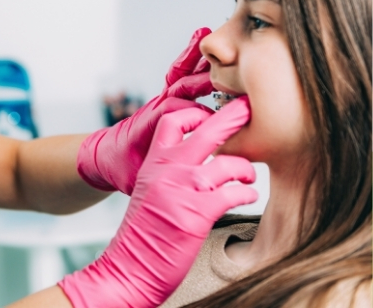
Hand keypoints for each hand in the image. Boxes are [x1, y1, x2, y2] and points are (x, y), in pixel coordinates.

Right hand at [59, 97, 257, 307]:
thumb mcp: (148, 191)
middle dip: (232, 118)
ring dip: (245, 170)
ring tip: (249, 178)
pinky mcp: (196, 214)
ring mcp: (182, 189)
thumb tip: (195, 164)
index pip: (174, 121)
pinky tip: (248, 197)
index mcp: (153, 162)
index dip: (196, 115)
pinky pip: (233, 194)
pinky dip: (246, 194)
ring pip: (228, 163)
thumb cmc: (143, 232)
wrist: (128, 266)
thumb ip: (167, 172)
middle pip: (207, 131)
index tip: (213, 117)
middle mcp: (167, 170)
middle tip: (248, 110)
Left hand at [78, 28, 214, 194]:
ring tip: (207, 33)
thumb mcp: (138, 179)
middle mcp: (157, 110)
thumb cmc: (123, 171)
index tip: (221, 115)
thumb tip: (179, 182)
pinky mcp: (166, 99)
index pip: (177, 114)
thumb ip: (158, 177)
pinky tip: (200, 35)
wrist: (104, 159)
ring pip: (180, 76)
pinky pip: (179, 74)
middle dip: (201, 78)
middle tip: (225, 65)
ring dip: (194, 58)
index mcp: (150, 127)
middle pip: (181, 89)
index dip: (198, 114)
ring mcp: (161, 102)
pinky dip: (189, 56)